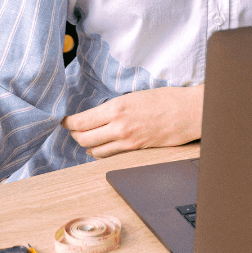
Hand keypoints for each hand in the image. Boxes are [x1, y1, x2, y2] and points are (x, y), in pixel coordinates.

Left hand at [62, 85, 202, 158]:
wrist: (187, 112)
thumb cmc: (164, 99)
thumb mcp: (133, 96)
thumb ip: (113, 108)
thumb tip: (95, 115)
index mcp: (116, 108)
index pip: (81, 121)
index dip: (68, 123)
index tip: (64, 120)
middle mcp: (118, 127)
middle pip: (83, 138)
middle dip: (75, 134)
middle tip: (74, 128)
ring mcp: (127, 142)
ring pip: (94, 150)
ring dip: (87, 144)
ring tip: (87, 137)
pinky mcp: (135, 151)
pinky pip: (109, 156)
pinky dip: (101, 152)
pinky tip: (102, 145)